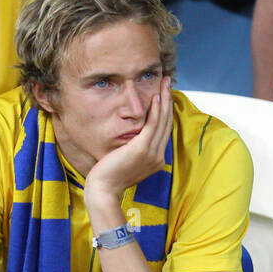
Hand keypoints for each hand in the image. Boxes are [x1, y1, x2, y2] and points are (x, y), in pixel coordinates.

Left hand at [84, 77, 173, 204]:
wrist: (104, 190)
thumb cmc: (110, 177)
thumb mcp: (127, 162)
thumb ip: (135, 151)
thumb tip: (133, 140)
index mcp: (156, 160)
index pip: (164, 130)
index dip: (166, 111)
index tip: (165, 95)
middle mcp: (157, 156)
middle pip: (167, 123)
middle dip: (168, 100)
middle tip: (168, 82)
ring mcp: (151, 153)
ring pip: (162, 121)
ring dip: (164, 99)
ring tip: (165, 83)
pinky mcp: (142, 149)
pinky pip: (152, 125)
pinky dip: (156, 110)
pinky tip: (157, 97)